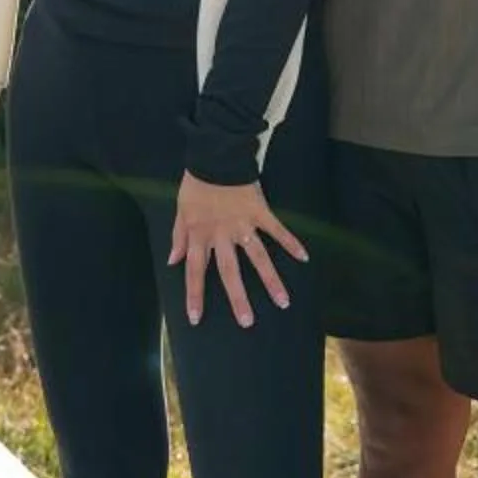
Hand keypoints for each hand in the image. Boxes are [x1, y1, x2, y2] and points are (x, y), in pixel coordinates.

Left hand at [169, 173, 308, 328]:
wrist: (215, 155)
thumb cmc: (196, 184)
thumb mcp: (181, 209)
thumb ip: (178, 236)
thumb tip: (173, 261)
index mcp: (200, 234)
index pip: (195, 271)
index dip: (194, 295)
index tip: (196, 318)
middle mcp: (222, 234)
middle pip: (230, 271)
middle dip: (238, 298)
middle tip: (247, 322)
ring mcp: (243, 224)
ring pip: (258, 256)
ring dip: (271, 280)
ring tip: (283, 301)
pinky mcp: (260, 211)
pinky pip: (276, 229)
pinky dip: (290, 242)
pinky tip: (303, 256)